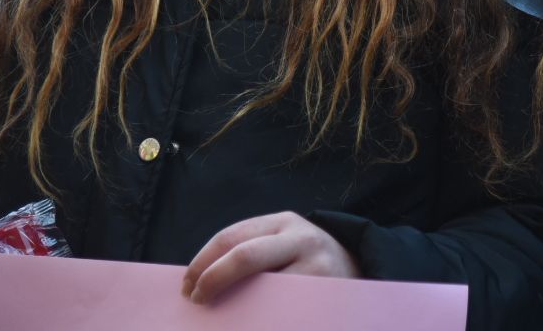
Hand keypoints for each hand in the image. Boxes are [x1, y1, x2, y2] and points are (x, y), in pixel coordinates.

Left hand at [182, 212, 358, 304]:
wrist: (356, 267)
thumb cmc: (304, 258)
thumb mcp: (282, 242)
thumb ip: (250, 251)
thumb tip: (199, 282)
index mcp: (283, 222)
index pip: (231, 237)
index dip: (203, 262)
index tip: (186, 286)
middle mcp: (302, 239)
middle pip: (245, 256)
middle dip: (212, 279)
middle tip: (196, 301)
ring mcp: (317, 267)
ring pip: (263, 289)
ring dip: (235, 308)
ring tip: (220, 320)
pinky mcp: (323, 294)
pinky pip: (282, 312)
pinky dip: (259, 320)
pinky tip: (248, 323)